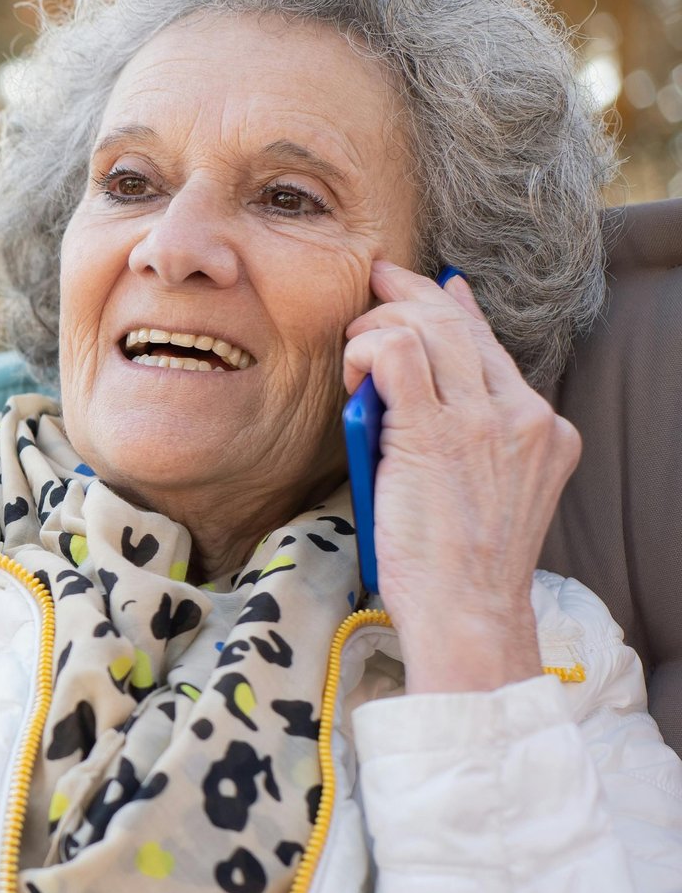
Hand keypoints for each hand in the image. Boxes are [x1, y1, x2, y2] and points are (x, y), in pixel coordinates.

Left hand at [341, 260, 580, 693]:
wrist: (469, 611)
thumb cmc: (456, 566)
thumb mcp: (479, 490)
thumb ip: (462, 435)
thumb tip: (415, 385)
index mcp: (542, 428)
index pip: (492, 345)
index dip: (454, 307)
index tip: (430, 287)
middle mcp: (522, 416)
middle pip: (461, 325)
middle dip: (411, 294)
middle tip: (376, 281)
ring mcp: (485, 422)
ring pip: (429, 330)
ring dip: (379, 324)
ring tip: (353, 347)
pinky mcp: (437, 434)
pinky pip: (396, 356)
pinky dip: (366, 351)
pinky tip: (352, 372)